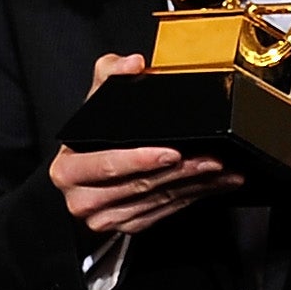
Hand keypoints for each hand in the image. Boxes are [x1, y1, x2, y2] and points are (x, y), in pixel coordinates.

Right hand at [53, 53, 241, 234]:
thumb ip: (109, 74)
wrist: (85, 175)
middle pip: (139, 186)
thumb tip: (133, 63)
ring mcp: (105, 218)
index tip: (172, 151)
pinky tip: (215, 184)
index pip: (107, 166)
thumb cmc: (89, 139)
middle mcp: (82, 200)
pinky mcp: (128, 226)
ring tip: (221, 169)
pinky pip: (166, 212)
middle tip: (211, 158)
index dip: (140, 159)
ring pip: (158, 201)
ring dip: (196, 185)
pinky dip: (194, 197)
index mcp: (68, 170)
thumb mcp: (93, 103)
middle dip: (181, 172)